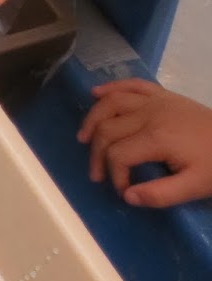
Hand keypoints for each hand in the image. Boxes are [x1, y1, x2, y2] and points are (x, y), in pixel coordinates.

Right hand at [78, 80, 211, 207]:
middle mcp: (151, 113)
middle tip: (97, 174)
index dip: (114, 175)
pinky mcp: (163, 94)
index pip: (118, 154)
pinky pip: (132, 84)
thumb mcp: (195, 187)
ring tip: (83, 138)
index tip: (122, 191)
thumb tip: (127, 196)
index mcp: (157, 137)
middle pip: (108, 129)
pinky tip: (96, 93)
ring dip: (93, 119)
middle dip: (96, 153)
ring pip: (112, 103)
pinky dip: (111, 87)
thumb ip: (161, 195)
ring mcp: (157, 100)